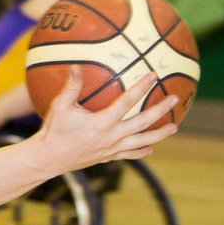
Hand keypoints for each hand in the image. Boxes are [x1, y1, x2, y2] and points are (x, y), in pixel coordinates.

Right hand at [37, 65, 177, 170]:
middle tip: (174, 98)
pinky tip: (150, 148)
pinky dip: (142, 151)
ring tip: (174, 127)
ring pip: (142, 141)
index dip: (141, 87)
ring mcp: (112, 149)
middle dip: (161, 110)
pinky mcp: (108, 157)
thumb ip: (71, 86)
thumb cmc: (53, 130)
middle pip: (143, 122)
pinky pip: (130, 155)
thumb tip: (76, 65)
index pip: (127, 101)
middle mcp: (112, 136)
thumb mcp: (60, 106)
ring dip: (160, 134)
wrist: (48, 158)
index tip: (153, 75)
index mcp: (102, 122)